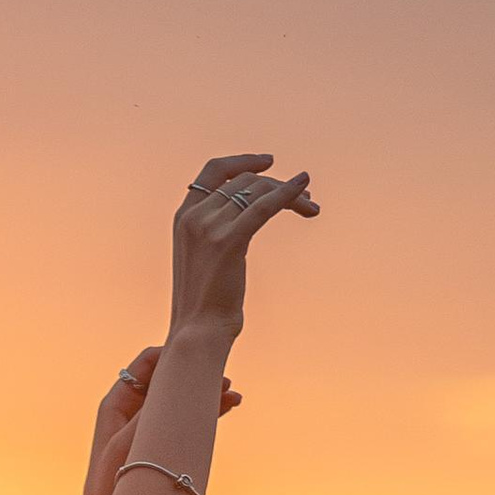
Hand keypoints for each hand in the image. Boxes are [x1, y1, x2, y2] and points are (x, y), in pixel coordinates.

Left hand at [76, 343, 239, 494]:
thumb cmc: (111, 489)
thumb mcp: (129, 444)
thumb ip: (152, 412)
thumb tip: (174, 382)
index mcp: (115, 405)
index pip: (147, 365)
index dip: (173, 356)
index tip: (200, 360)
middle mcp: (129, 415)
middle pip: (167, 382)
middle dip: (194, 377)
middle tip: (224, 380)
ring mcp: (146, 432)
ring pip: (179, 403)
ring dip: (205, 396)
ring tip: (233, 395)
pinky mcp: (159, 450)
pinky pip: (184, 424)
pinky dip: (205, 415)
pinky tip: (227, 408)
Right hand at [168, 152, 319, 343]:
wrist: (198, 333)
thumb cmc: (205, 305)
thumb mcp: (205, 259)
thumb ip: (217, 232)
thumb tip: (247, 220)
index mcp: (183, 217)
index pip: (213, 172)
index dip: (242, 161)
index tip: (268, 162)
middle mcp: (193, 217)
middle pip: (244, 181)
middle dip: (277, 184)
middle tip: (305, 194)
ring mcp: (209, 227)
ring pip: (258, 191)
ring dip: (290, 194)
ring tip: (311, 207)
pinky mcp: (228, 240)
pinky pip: (264, 207)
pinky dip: (288, 194)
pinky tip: (305, 188)